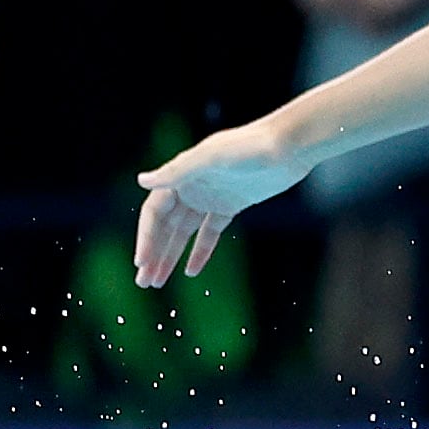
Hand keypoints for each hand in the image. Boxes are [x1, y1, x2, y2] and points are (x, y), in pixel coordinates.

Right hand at [135, 122, 308, 287]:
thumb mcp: (211, 158)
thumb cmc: (249, 147)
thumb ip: (177, 171)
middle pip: (166, 227)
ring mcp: (211, 197)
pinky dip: (200, 251)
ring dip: (170, 256)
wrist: (287, 147)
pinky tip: (191, 271)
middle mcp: (191, 187)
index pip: (155, 213)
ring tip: (158, 281)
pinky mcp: (231, 205)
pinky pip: (210, 233)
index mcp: (181, 175)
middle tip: (144, 282)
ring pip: (184, 233)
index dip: (146, 238)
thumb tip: (142, 181)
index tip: (141, 262)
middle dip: (154, 254)